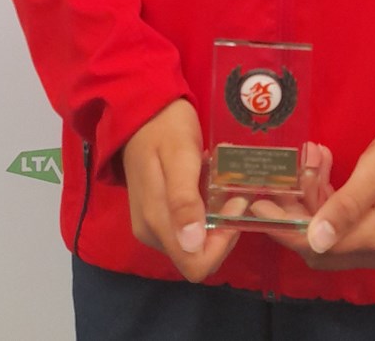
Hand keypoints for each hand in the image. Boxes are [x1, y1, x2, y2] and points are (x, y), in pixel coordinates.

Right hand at [120, 98, 243, 282]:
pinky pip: (185, 228)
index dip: (221, 244)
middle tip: (232, 192)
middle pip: (196, 256)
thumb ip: (184, 200)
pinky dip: (202, 211)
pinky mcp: (154, 215)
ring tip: (220, 184)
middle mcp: (151, 232)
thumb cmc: (166, 127)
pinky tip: (207, 185)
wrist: (141, 110)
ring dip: (213, 220)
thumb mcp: (181, 156)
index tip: (233, 206)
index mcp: (157, 221)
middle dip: (220, 231)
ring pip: (192, 243)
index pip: (195, 264)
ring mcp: (151, 225)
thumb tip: (192, 245)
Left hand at [262, 117, 374, 270]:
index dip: (285, 229)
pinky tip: (324, 167)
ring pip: (328, 233)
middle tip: (282, 177)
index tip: (258, 206)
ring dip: (312, 200)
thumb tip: (315, 240)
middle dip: (295, 212)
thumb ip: (346, 205)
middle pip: (319, 245)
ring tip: (311, 158)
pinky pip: (342, 224)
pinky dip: (327, 199)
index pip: (317, 246)